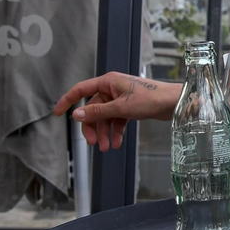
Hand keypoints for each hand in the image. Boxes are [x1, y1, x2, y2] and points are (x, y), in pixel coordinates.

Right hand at [51, 72, 179, 150]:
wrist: (173, 103)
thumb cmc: (150, 99)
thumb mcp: (121, 108)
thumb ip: (97, 111)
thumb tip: (76, 114)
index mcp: (108, 82)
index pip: (81, 90)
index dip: (67, 101)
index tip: (56, 113)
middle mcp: (112, 88)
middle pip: (93, 109)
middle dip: (92, 127)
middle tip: (93, 143)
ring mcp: (121, 98)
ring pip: (105, 117)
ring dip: (104, 132)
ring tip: (106, 147)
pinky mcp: (129, 107)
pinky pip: (116, 120)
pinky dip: (115, 131)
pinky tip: (116, 143)